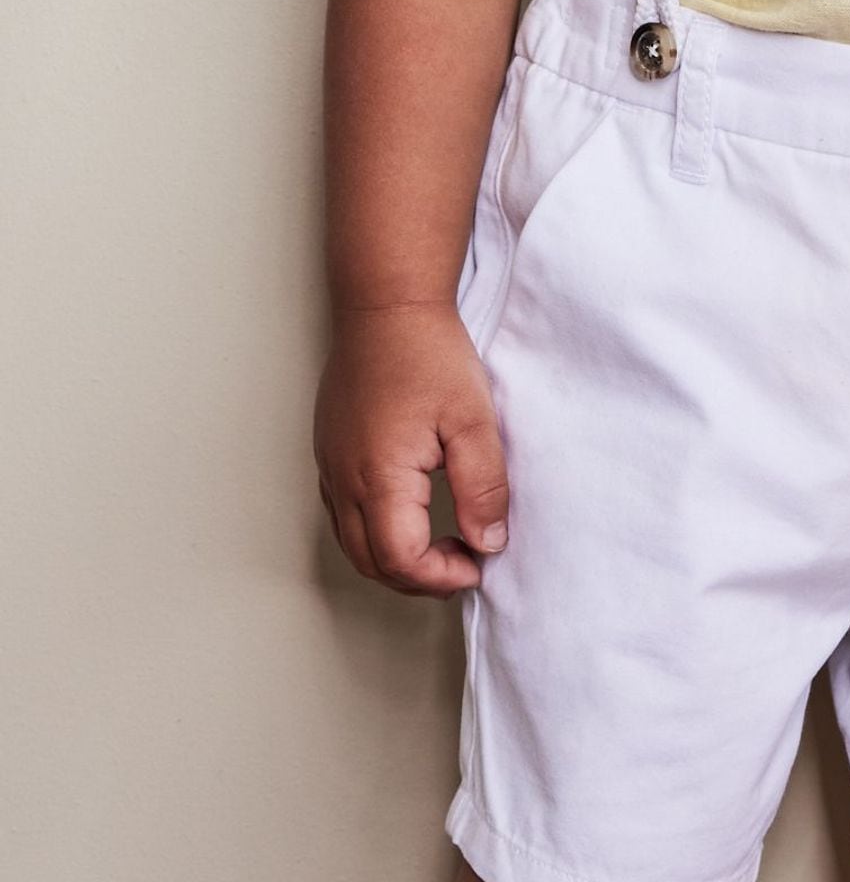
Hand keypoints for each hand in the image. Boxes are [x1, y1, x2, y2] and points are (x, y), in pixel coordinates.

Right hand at [314, 303, 510, 595]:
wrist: (387, 304)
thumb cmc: (427, 353)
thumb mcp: (474, 420)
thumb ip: (483, 487)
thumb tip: (488, 541)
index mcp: (378, 478)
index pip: (401, 561)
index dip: (442, 576)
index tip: (477, 562)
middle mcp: (343, 479)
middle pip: (370, 562)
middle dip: (419, 577)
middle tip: (464, 562)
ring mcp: (330, 465)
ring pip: (351, 542)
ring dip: (395, 558)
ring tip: (441, 544)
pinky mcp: (329, 450)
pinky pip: (342, 513)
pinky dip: (374, 531)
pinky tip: (407, 514)